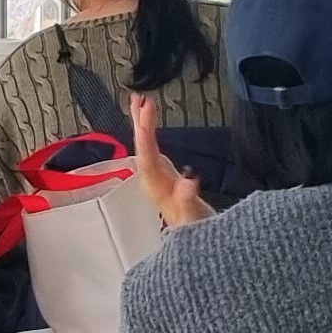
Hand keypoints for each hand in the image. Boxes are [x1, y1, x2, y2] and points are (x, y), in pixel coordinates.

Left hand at [127, 93, 207, 230]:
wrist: (193, 233)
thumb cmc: (193, 225)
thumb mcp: (194, 215)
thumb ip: (189, 200)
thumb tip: (188, 181)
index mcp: (156, 185)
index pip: (147, 156)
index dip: (145, 135)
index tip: (146, 115)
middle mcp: (151, 177)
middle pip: (142, 147)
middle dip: (141, 123)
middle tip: (141, 99)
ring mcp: (155, 172)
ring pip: (144, 144)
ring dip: (141, 122)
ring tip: (138, 99)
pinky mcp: (161, 168)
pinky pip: (151, 144)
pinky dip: (148, 129)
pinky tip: (146, 116)